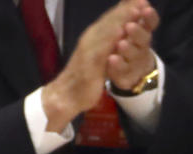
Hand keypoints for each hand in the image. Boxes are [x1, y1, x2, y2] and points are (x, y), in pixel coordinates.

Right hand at [42, 0, 141, 130]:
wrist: (64, 96)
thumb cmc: (81, 77)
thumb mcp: (97, 57)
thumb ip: (106, 43)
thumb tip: (119, 31)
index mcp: (92, 38)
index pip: (109, 19)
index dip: (124, 8)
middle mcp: (89, 40)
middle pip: (109, 21)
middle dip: (126, 9)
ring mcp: (88, 50)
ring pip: (107, 31)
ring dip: (122, 18)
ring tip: (137, 8)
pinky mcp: (90, 62)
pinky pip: (103, 47)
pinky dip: (112, 37)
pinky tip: (122, 30)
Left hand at [107, 1, 158, 91]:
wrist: (128, 71)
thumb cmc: (127, 45)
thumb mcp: (127, 26)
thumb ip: (128, 12)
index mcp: (142, 33)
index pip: (150, 23)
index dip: (149, 17)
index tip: (145, 9)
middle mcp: (141, 47)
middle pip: (144, 39)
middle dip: (137, 32)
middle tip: (129, 26)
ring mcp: (134, 62)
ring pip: (134, 55)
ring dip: (128, 48)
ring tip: (121, 43)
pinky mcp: (125, 76)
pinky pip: (122, 71)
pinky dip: (117, 65)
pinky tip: (111, 59)